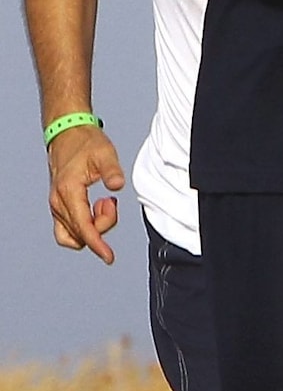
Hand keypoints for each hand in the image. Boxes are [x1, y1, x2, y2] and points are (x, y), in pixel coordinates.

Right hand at [47, 125, 123, 263]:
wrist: (68, 134)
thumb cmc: (85, 143)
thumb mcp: (105, 153)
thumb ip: (112, 171)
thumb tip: (117, 186)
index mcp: (68, 192)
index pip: (82, 227)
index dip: (97, 244)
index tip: (108, 256)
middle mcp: (58, 203)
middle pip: (80, 234)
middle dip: (102, 226)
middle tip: (111, 203)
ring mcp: (56, 205)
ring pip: (72, 235)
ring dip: (92, 228)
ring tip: (105, 205)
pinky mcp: (59, 205)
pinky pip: (69, 228)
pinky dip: (84, 225)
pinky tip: (97, 208)